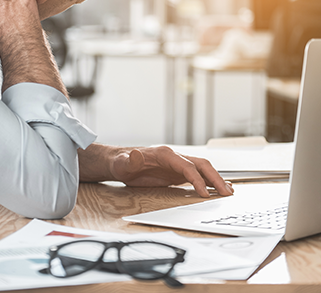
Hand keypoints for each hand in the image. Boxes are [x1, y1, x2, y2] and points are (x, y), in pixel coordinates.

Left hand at [110, 145, 232, 196]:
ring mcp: (176, 165)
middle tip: (227, 193)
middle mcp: (174, 157)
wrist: (120, 162)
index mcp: (164, 154)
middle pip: (200, 164)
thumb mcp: (123, 163)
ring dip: (215, 179)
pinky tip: (217, 189)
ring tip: (229, 192)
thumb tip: (135, 155)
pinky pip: (196, 176)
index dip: (197, 179)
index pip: (187, 166)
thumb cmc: (121, 162)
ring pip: (202, 169)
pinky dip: (208, 182)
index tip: (205, 193)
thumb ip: (130, 160)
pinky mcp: (176, 173)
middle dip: (215, 177)